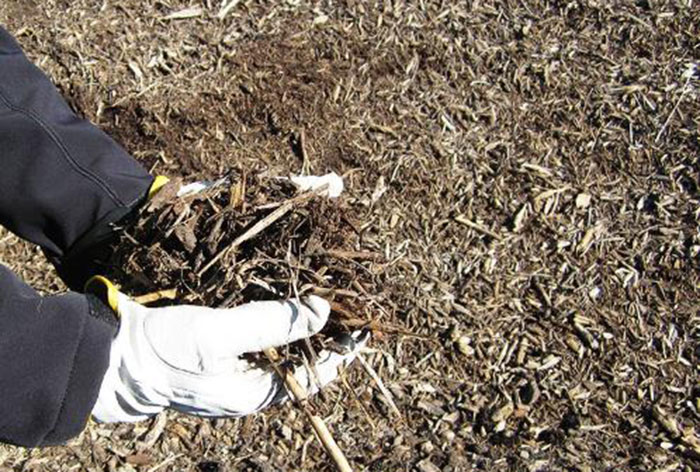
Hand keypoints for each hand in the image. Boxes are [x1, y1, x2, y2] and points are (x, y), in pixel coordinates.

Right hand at [90, 280, 367, 421]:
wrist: (112, 358)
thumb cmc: (163, 350)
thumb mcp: (218, 334)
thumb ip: (271, 323)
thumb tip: (321, 312)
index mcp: (255, 394)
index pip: (315, 376)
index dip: (342, 350)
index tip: (362, 324)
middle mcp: (250, 389)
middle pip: (301, 365)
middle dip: (325, 338)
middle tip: (345, 306)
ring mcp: (234, 376)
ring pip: (282, 353)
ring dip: (302, 329)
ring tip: (322, 301)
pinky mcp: (220, 360)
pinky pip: (260, 345)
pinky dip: (276, 326)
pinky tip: (280, 305)